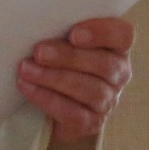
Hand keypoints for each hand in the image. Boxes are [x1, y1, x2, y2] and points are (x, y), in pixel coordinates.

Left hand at [17, 17, 133, 143]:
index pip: (123, 35)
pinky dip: (47, 99)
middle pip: (104, 64)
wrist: (49, 110)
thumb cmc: (56, 65)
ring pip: (89, 90)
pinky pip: (73, 112)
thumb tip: (33, 25)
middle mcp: (118, 74)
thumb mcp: (61, 44)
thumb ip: (60, 33)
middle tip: (39, 52)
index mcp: (116, 48)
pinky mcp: (91, 124)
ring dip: (53, 78)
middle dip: (68, 57)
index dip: (102, 33)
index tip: (73, 34)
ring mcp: (107, 101)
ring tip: (26, 70)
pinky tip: (27, 87)